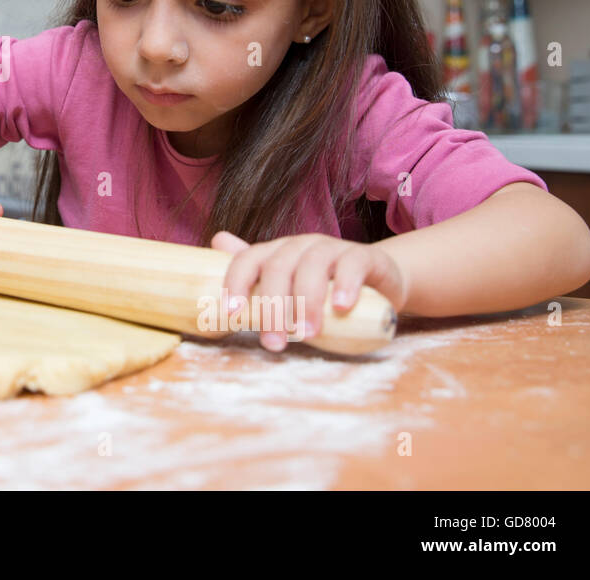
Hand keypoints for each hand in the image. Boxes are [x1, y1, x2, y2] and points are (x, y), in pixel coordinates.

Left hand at [211, 231, 408, 351]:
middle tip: (274, 343)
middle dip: (272, 307)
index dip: (236, 282)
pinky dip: (346, 284)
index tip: (232, 313)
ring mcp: (332, 248)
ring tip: (307, 333)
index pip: (248, 259)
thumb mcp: (288, 288)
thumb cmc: (324, 288)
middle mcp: (300, 246)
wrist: (377, 281)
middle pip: (278, 268)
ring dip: (306, 302)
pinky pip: (352, 263)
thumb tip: (212, 252)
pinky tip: (341, 306)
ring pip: (312, 266)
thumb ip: (255, 277)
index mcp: (276, 252)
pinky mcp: (364, 256)